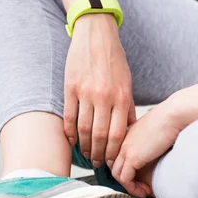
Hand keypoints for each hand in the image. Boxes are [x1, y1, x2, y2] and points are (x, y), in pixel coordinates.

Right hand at [64, 14, 136, 167]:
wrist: (96, 34)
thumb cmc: (114, 60)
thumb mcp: (127, 82)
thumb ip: (127, 107)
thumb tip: (129, 130)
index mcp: (121, 96)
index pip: (118, 133)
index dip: (114, 150)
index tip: (111, 161)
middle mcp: (104, 96)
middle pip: (99, 134)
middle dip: (99, 153)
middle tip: (97, 163)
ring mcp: (86, 92)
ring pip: (83, 128)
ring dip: (84, 146)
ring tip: (86, 155)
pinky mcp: (71, 87)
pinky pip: (69, 115)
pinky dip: (69, 132)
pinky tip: (71, 141)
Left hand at [112, 92, 197, 197]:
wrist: (174, 115)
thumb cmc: (171, 120)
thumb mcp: (154, 130)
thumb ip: (149, 139)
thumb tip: (156, 147)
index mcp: (127, 134)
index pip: (116, 156)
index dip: (126, 169)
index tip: (139, 178)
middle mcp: (122, 141)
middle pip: (114, 166)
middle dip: (126, 180)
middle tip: (141, 188)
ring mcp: (125, 149)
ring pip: (117, 174)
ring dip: (130, 187)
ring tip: (144, 192)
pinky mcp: (132, 157)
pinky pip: (125, 179)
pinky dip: (133, 188)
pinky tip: (145, 191)